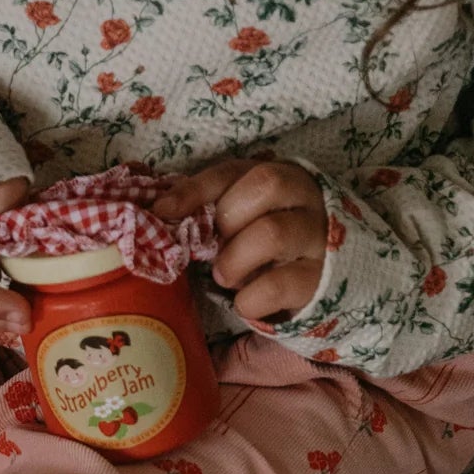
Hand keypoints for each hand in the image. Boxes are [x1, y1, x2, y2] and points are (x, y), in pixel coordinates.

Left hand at [152, 159, 328, 324]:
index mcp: (278, 178)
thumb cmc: (263, 246)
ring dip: (234, 261)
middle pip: (266, 185)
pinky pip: (276, 285)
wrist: (317, 282)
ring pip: (271, 233)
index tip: (162, 211)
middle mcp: (304, 200)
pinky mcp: (317, 279)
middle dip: (228, 220)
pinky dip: (250, 300)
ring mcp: (316, 238)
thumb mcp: (238, 220)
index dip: (195, 188)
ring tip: (226, 276)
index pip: (233, 170)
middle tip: (213, 249)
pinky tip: (248, 302)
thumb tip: (157, 211)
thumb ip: (206, 209)